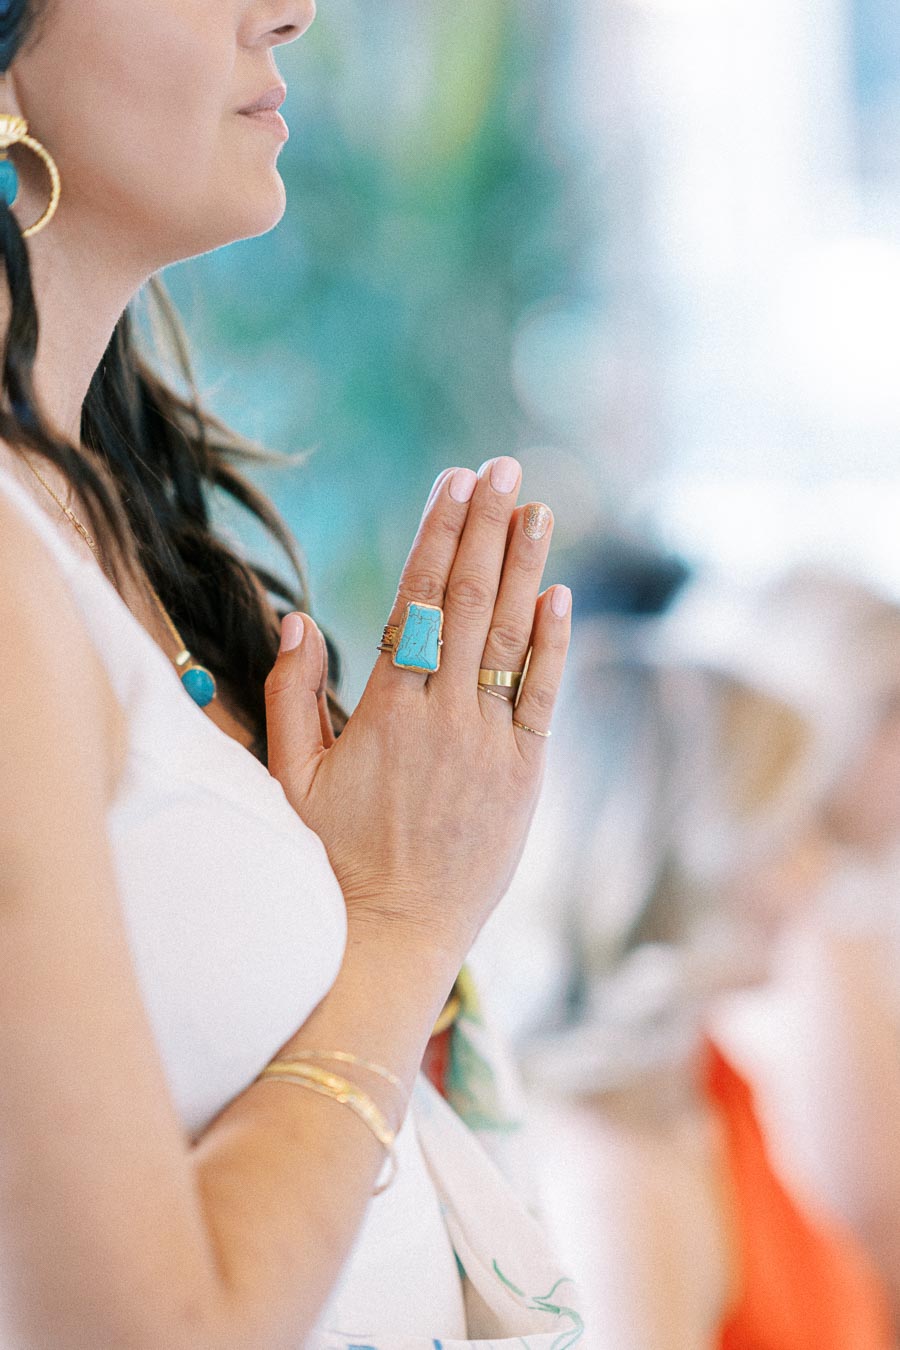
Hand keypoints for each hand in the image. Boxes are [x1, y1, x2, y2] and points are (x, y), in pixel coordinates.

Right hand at [264, 458, 571, 961]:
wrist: (394, 934)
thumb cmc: (332, 857)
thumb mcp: (291, 777)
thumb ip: (290, 694)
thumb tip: (298, 618)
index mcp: (386, 709)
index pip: (416, 601)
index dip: (436, 536)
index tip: (451, 483)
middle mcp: (444, 715)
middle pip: (468, 602)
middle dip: (486, 527)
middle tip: (502, 467)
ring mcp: (491, 744)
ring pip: (510, 637)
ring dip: (524, 567)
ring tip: (535, 507)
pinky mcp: (525, 776)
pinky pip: (543, 698)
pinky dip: (552, 645)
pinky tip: (556, 595)